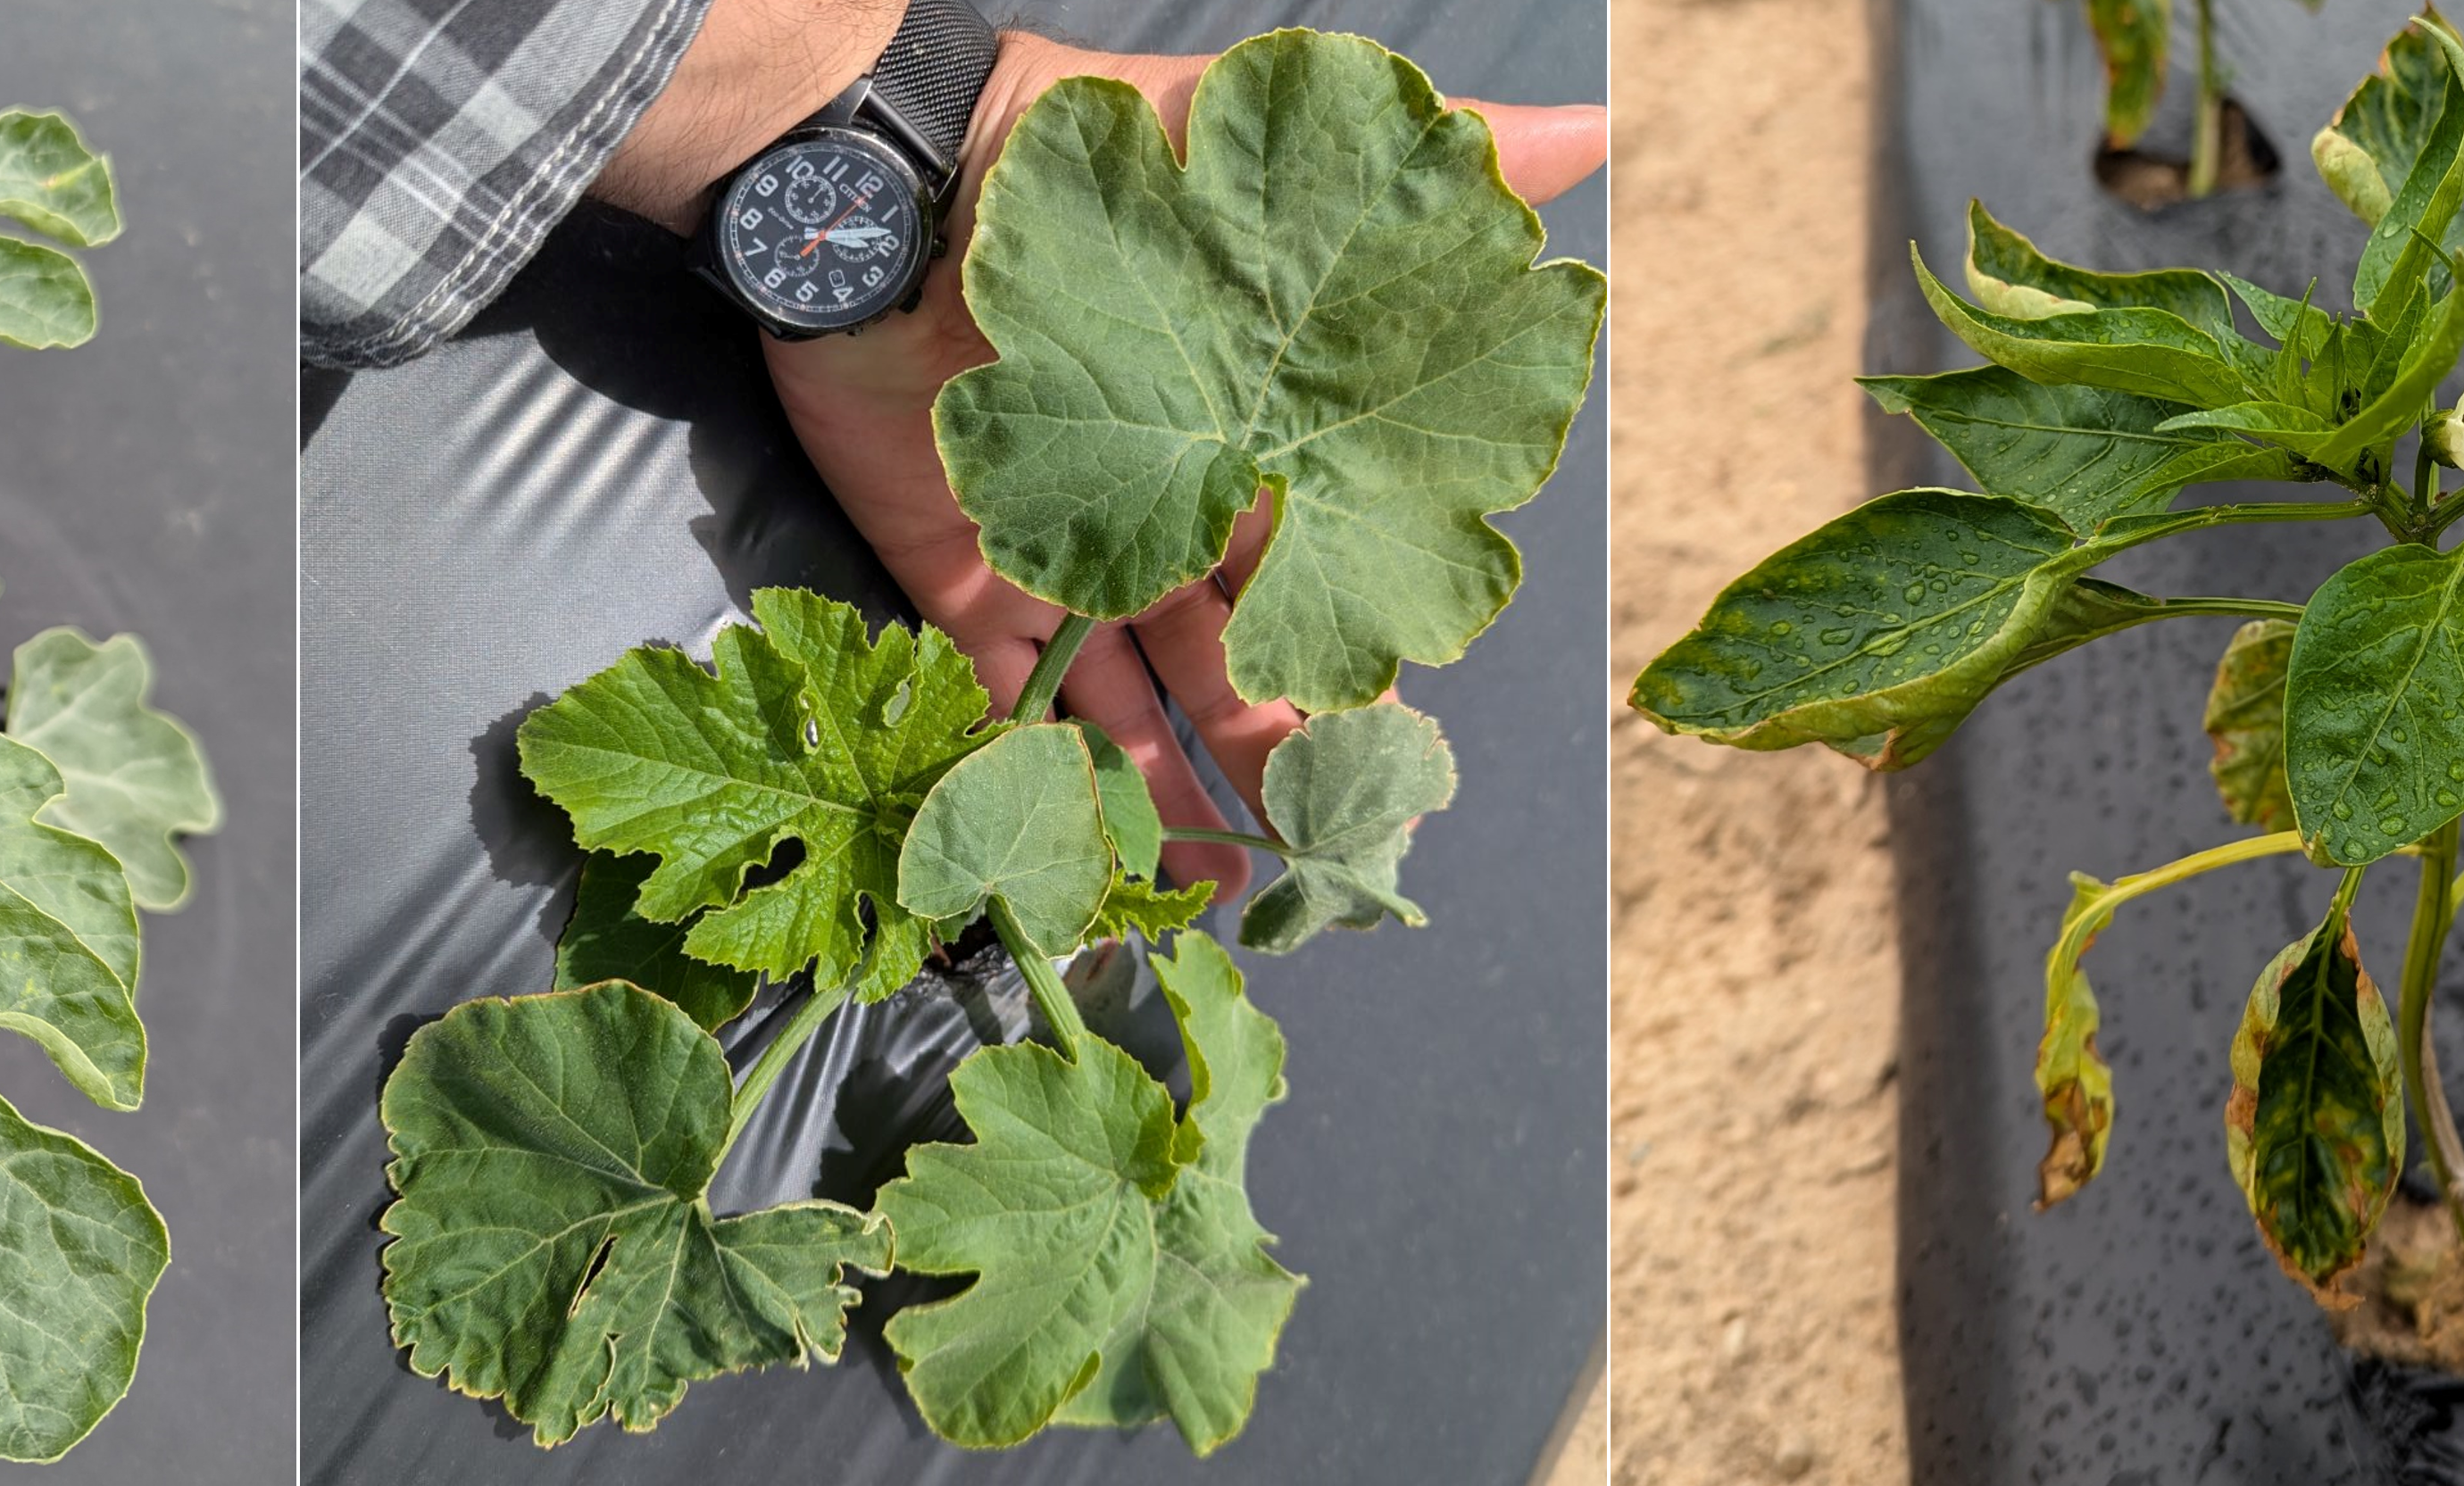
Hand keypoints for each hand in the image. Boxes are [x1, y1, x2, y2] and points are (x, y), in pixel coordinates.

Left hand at [759, 36, 1607, 899]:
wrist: (880, 202)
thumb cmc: (1074, 171)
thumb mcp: (1253, 163)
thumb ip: (1413, 170)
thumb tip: (1583, 124)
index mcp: (1252, 434)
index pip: (1332, 566)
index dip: (1367, 658)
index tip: (1403, 754)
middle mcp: (1170, 504)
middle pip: (1244, 651)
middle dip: (1286, 752)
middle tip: (1327, 855)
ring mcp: (1069, 549)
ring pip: (1144, 695)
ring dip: (1186, 789)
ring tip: (1239, 888)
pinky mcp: (965, 577)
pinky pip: (1019, 697)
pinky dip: (1057, 773)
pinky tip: (1106, 851)